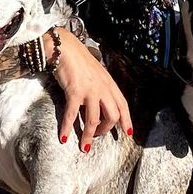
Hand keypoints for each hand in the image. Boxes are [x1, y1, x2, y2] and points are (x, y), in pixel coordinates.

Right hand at [51, 30, 132, 149]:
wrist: (66, 47)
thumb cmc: (79, 59)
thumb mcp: (96, 72)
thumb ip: (101, 86)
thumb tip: (99, 101)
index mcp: (109, 83)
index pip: (123, 105)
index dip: (126, 120)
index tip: (128, 132)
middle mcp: (103, 88)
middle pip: (112, 116)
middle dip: (105, 130)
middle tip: (97, 136)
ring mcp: (90, 91)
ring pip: (94, 120)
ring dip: (89, 135)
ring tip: (84, 146)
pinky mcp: (75, 92)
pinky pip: (72, 115)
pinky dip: (67, 128)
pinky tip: (64, 137)